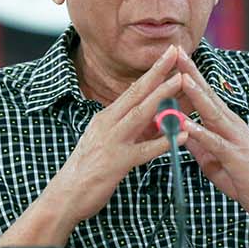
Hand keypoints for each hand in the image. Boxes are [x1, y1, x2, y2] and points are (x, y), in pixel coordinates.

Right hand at [43, 45, 187, 225]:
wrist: (65, 196)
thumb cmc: (87, 169)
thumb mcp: (106, 140)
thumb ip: (127, 127)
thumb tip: (150, 115)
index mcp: (106, 118)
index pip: (132, 90)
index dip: (151, 71)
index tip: (167, 54)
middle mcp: (108, 124)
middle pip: (136, 93)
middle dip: (158, 71)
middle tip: (175, 52)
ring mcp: (112, 142)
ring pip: (141, 114)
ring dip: (162, 96)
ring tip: (181, 81)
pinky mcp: (118, 163)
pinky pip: (145, 150)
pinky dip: (164, 142)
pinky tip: (182, 135)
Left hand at [175, 49, 248, 223]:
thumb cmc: (243, 177)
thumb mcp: (213, 158)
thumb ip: (197, 142)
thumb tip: (177, 129)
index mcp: (224, 123)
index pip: (203, 94)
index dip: (188, 75)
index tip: (173, 56)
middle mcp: (231, 125)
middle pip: (208, 95)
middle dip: (191, 73)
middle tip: (175, 52)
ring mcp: (236, 139)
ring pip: (213, 113)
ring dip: (197, 95)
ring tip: (181, 79)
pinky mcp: (237, 157)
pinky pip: (216, 144)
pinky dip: (201, 133)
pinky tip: (187, 125)